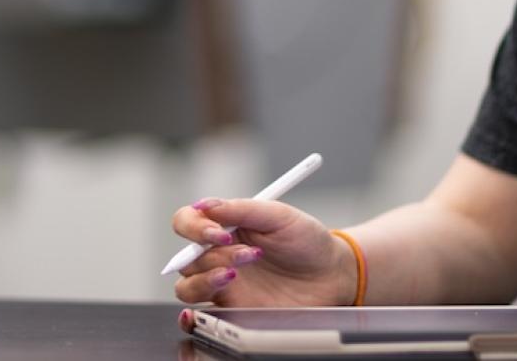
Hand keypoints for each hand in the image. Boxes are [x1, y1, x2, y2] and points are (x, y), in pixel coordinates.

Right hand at [168, 198, 355, 306]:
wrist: (332, 276)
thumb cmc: (307, 241)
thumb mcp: (279, 215)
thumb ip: (242, 208)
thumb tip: (205, 206)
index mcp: (225, 227)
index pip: (187, 222)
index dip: (194, 226)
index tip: (220, 232)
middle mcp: (218, 255)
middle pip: (185, 256)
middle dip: (210, 254)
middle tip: (248, 254)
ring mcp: (223, 283)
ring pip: (187, 285)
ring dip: (207, 278)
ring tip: (240, 272)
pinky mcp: (233, 309)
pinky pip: (200, 312)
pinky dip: (201, 304)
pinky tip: (226, 289)